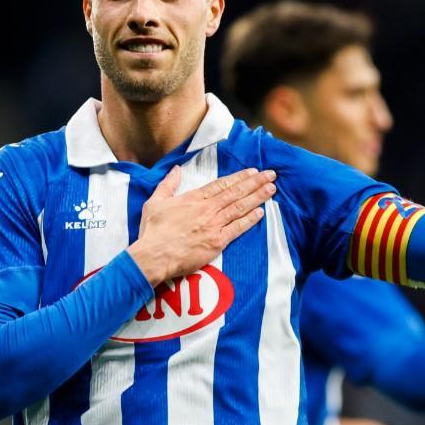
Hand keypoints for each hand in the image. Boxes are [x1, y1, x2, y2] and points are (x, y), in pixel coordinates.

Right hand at [127, 166, 275, 284]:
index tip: (252, 172)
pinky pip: (238, 228)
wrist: (154, 255)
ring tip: (271, 189)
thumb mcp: (155, 202)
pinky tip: (261, 212)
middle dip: (255, 182)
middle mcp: (207, 209)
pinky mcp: (217, 242)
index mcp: (194, 198)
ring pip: (240, 207)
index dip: (239, 177)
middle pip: (236, 193)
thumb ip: (168, 184)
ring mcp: (214, 225)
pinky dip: (250, 219)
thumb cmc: (153, 231)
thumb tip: (176, 169)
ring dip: (257, 197)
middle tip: (271, 175)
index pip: (221, 184)